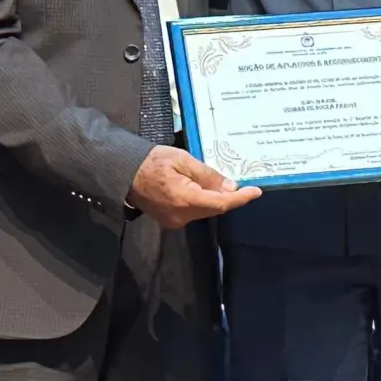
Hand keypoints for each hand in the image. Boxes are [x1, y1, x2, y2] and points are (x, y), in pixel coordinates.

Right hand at [129, 146, 262, 228]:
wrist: (124, 172)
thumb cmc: (152, 161)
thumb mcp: (183, 160)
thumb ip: (207, 175)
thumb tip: (230, 187)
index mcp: (185, 199)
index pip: (221, 203)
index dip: (240, 199)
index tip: (256, 192)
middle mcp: (181, 216)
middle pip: (213, 209)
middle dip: (229, 198)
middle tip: (243, 186)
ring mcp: (174, 221)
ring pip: (204, 211)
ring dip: (215, 200)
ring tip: (223, 185)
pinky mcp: (169, 221)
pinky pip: (193, 213)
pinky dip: (202, 203)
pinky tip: (205, 191)